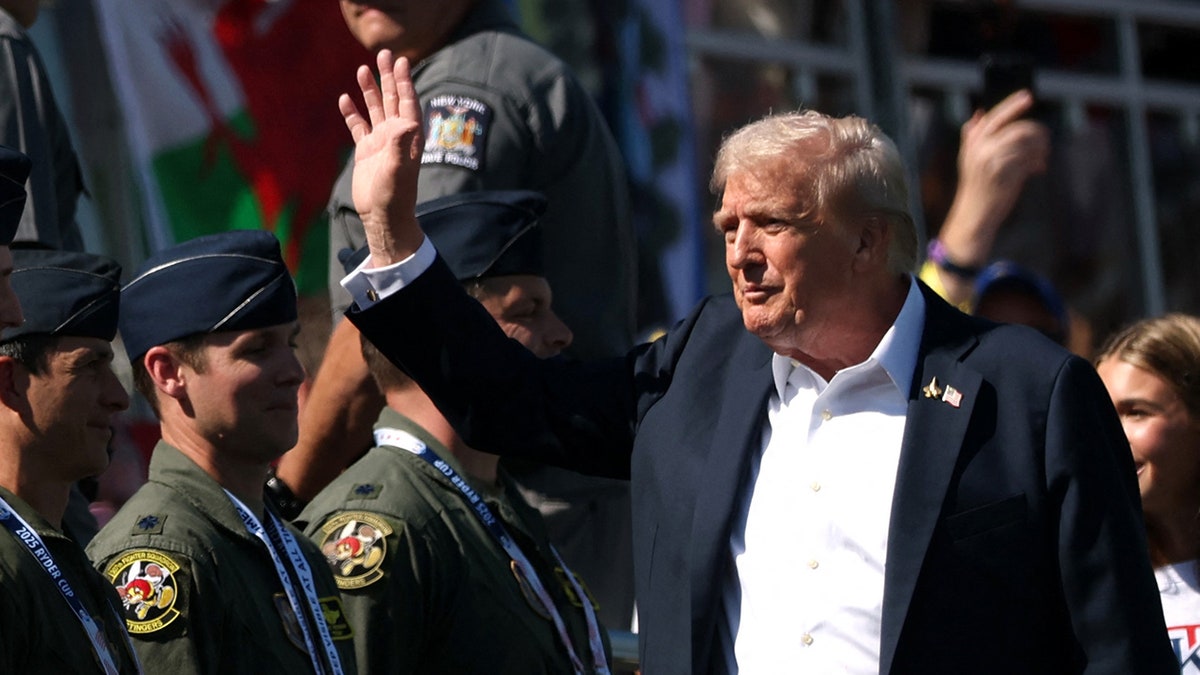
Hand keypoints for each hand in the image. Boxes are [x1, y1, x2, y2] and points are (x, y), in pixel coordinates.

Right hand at [339, 49, 424, 266]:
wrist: (383, 216)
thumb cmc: (395, 195)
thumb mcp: (397, 169)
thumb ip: (400, 144)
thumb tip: (405, 121)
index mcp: (408, 136)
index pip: (407, 102)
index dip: (404, 81)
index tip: (401, 61)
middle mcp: (396, 135)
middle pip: (392, 99)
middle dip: (388, 77)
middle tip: (383, 54)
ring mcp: (380, 142)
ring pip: (374, 110)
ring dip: (369, 90)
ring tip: (362, 69)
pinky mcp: (366, 152)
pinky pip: (358, 127)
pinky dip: (352, 113)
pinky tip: (344, 99)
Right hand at [941, 89, 1049, 263]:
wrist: (975, 215)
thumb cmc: (976, 187)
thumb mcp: (969, 159)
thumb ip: (971, 136)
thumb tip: (977, 113)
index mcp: (973, 144)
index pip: (994, 118)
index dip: (1012, 105)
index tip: (1028, 96)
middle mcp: (981, 150)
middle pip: (1017, 129)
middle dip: (1036, 131)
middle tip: (1045, 138)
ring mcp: (994, 162)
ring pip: (1027, 143)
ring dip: (1040, 148)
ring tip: (1042, 156)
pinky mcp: (1006, 174)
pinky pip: (1030, 159)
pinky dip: (1038, 162)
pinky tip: (1039, 168)